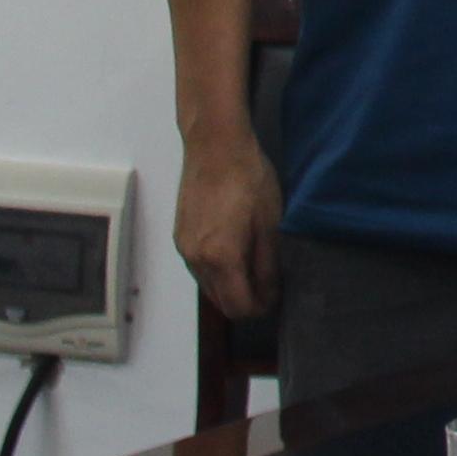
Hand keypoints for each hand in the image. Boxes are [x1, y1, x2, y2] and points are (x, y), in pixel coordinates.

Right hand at [176, 128, 281, 324]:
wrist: (215, 146)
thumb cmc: (249, 180)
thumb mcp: (270, 222)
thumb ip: (268, 264)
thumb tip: (269, 293)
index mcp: (220, 258)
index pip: (238, 307)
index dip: (260, 309)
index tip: (277, 298)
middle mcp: (195, 260)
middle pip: (220, 302)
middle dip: (245, 301)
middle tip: (270, 286)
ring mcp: (183, 248)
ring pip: (208, 287)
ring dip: (230, 287)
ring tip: (255, 267)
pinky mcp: (179, 236)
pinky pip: (199, 269)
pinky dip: (217, 272)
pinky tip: (235, 252)